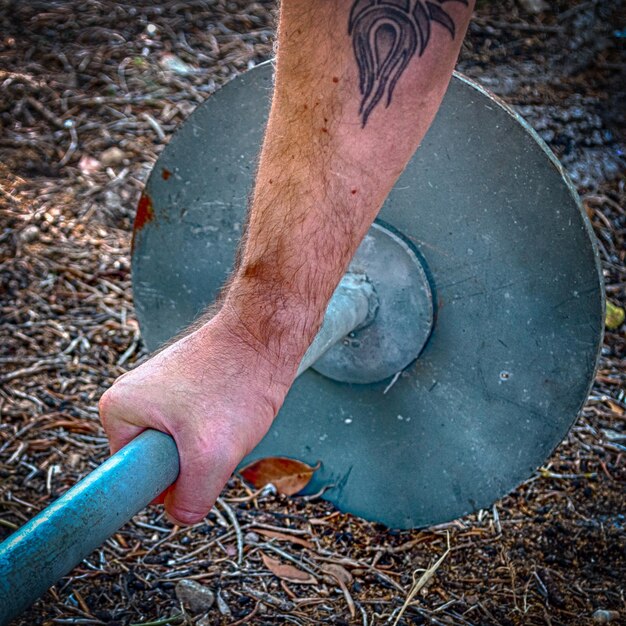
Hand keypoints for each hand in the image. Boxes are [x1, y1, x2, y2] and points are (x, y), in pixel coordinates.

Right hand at [98, 310, 294, 524]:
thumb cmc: (236, 381)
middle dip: (193, 461)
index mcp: (118, 410)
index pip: (132, 477)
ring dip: (210, 445)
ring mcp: (159, 390)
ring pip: (183, 446)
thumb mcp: (210, 455)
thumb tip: (180, 514)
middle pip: (159, 462)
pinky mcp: (185, 386)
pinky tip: (232, 407)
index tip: (196, 459)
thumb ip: (190, 500)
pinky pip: (196, 428)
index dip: (168, 482)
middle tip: (216, 436)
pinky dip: (218, 428)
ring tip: (227, 416)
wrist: (265, 335)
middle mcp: (132, 397)